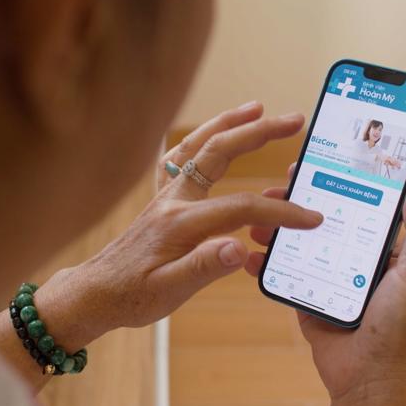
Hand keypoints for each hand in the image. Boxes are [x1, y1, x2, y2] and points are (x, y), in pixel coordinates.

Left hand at [35, 102, 323, 346]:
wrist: (95, 294)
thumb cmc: (130, 297)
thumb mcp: (168, 292)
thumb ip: (203, 268)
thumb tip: (240, 249)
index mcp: (179, 223)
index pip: (241, 208)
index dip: (280, 212)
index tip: (311, 218)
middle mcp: (172, 200)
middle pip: (219, 153)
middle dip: (259, 133)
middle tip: (294, 121)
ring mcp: (165, 196)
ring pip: (198, 146)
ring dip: (228, 123)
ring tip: (258, 109)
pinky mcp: (161, 200)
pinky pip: (180, 159)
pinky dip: (200, 140)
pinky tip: (213, 135)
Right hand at [246, 171, 405, 405]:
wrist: (370, 382)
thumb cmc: (402, 328)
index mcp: (386, 249)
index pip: (362, 204)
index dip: (343, 180)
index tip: (322, 159)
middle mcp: (356, 259)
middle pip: (325, 218)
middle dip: (301, 199)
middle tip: (280, 183)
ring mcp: (329, 278)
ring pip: (300, 241)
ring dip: (277, 226)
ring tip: (257, 215)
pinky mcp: (307, 298)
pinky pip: (283, 274)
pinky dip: (264, 262)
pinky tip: (248, 252)